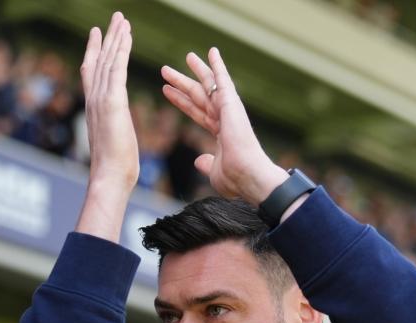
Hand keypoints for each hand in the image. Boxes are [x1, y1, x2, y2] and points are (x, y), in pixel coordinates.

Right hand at [74, 12, 137, 241]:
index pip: (93, 73)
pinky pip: (117, 68)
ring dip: (115, 37)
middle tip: (114, 18)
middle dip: (107, 38)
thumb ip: (113, 129)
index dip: (95, 51)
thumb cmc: (114, 170)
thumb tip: (116, 130)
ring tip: (122, 19)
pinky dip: (121, 49)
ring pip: (108, 60)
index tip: (97, 34)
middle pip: (99, 60)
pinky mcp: (112, 101)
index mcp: (94, 108)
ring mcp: (100, 99)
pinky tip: (126, 35)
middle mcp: (93, 99)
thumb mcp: (113, 142)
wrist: (109, 177)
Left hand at [160, 48, 289, 206]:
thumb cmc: (236, 179)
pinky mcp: (232, 104)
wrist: (249, 175)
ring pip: (208, 85)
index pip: (197, 113)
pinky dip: (217, 65)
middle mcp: (225, 118)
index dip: (182, 102)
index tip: (167, 92)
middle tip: (167, 71)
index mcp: (221, 133)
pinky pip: (223, 80)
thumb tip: (199, 161)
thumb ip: (207, 164)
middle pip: (199, 96)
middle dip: (183, 83)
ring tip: (185, 56)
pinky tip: (211, 51)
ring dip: (195, 71)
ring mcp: (229, 110)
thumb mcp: (215, 172)